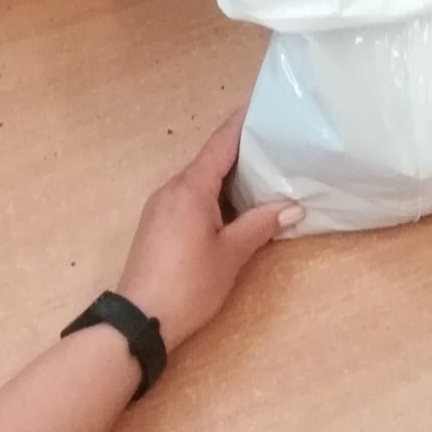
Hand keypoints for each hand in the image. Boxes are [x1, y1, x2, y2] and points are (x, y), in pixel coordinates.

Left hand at [116, 115, 300, 353]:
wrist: (137, 326)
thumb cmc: (187, 284)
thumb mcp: (231, 255)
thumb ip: (261, 224)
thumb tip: (293, 206)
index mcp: (191, 187)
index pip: (221, 142)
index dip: (244, 122)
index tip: (267, 105)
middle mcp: (172, 188)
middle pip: (211, 159)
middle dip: (243, 152)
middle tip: (278, 145)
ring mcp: (161, 208)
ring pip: (201, 181)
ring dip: (230, 177)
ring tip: (265, 175)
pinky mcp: (157, 227)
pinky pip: (190, 198)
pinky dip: (215, 195)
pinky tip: (236, 207)